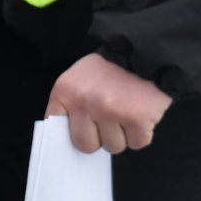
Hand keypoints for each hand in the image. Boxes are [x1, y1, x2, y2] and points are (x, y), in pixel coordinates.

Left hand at [46, 52, 171, 154]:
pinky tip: (139, 115)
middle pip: (86, 145)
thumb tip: (70, 139)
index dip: (72, 132)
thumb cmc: (109, 70)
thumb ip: (70, 105)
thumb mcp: (78, 79)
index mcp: (65, 92)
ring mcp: (110, 113)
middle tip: (108, 121)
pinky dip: (140, 134)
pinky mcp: (137, 120)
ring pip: (113, 147)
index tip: (82, 131)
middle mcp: (84, 103)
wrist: (144, 53)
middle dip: (98, 138)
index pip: (56, 128)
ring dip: (122, 135)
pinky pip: (137, 143)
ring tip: (125, 113)